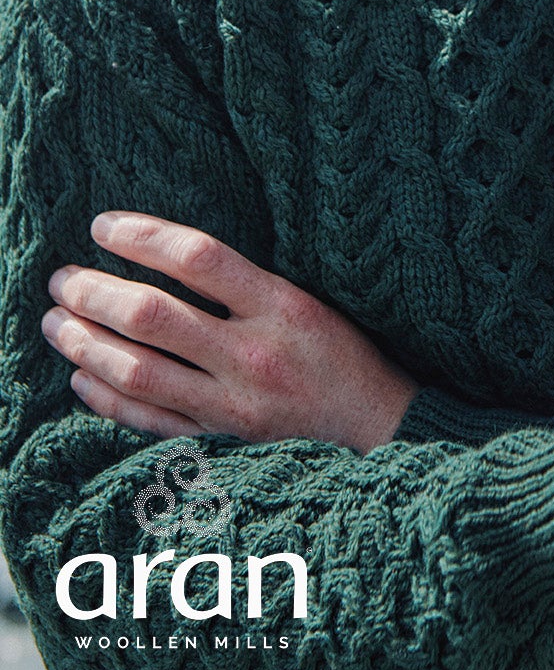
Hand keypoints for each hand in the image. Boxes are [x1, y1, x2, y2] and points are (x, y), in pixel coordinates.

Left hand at [41, 211, 418, 453]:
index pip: (199, 258)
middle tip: (62, 278)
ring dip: (87, 345)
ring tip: (58, 323)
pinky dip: (107, 401)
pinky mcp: (222, 444)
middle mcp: (255, 356)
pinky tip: (82, 378)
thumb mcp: (306, 299)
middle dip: (95, 293)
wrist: (379, 428)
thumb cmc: (342, 351)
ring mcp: (235, 406)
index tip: (103, 225)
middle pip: (155, 318)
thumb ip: (243, 280)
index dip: (142, 237)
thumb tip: (162, 254)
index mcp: (282, 305)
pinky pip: (149, 423)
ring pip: (140, 373)